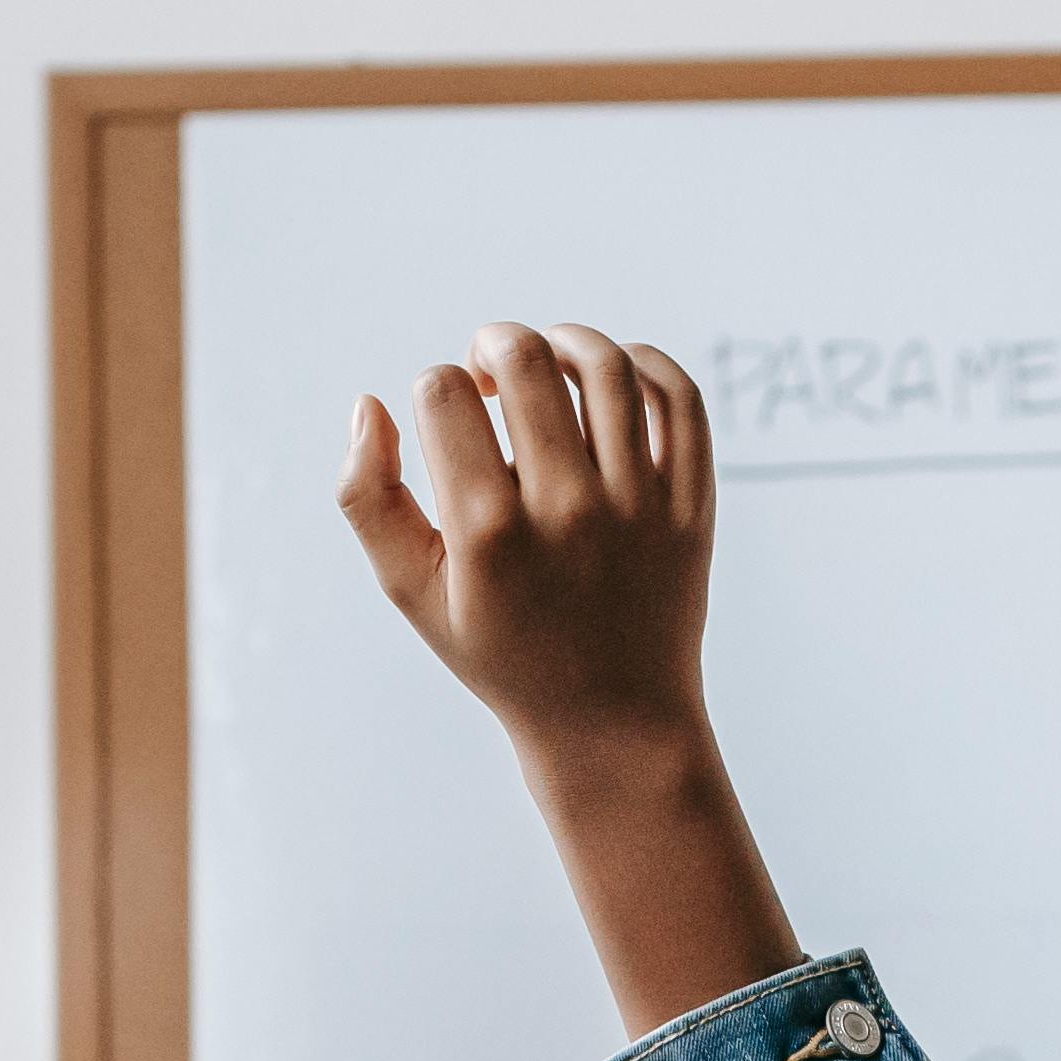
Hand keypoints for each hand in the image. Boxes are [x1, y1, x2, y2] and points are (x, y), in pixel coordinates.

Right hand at [337, 321, 802, 1035]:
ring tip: (546, 362)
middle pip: (525, 360)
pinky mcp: (692, 505)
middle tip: (489, 368)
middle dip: (493, 343)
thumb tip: (367, 405)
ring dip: (565, 340)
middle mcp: (569, 511)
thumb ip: (368, 497)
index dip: (433, 384)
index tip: (446, 416)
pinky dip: (643, 363)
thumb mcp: (412, 591)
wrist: (614, 721)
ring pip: (607, 365)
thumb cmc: (501, 652)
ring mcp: (640, 506)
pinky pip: (678, 398)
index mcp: (488, 533)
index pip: (443, 393)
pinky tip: (613, 377)